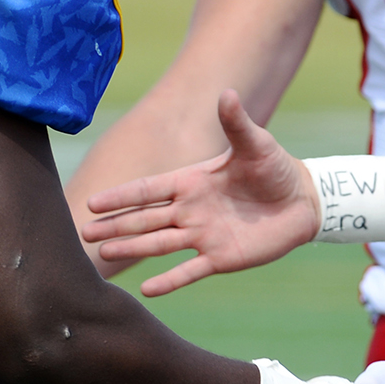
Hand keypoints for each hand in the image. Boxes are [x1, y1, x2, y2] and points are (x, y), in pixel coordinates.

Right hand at [81, 90, 318, 294]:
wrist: (301, 201)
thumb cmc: (275, 168)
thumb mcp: (256, 144)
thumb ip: (236, 124)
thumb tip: (227, 93)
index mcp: (191, 182)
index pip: (148, 190)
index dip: (121, 196)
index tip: (92, 202)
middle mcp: (190, 210)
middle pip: (145, 219)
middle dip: (115, 224)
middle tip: (83, 232)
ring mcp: (202, 235)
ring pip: (159, 244)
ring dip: (132, 248)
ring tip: (102, 254)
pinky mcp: (220, 258)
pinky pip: (189, 270)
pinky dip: (169, 280)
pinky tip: (146, 290)